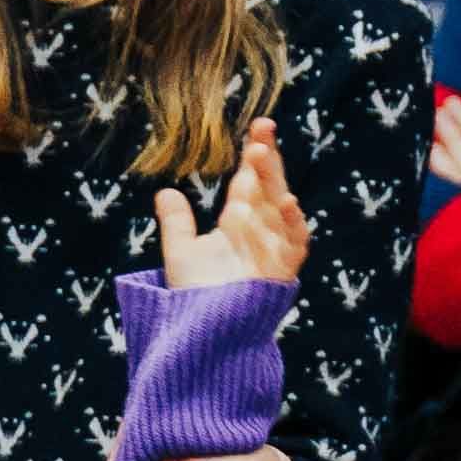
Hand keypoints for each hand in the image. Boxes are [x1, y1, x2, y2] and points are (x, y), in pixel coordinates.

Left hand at [155, 118, 309, 290]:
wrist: (206, 334)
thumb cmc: (197, 297)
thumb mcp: (181, 253)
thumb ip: (177, 223)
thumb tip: (166, 191)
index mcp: (240, 222)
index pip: (250, 180)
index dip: (255, 154)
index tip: (258, 126)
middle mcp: (260, 230)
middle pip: (267, 186)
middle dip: (266, 157)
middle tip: (264, 126)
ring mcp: (274, 249)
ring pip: (279, 208)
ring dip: (273, 180)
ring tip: (261, 154)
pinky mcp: (282, 270)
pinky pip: (294, 243)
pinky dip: (293, 224)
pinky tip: (286, 202)